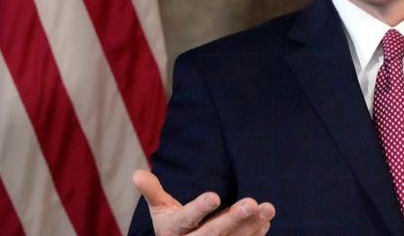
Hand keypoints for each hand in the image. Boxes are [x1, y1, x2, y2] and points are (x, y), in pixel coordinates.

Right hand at [132, 170, 275, 235]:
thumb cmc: (173, 225)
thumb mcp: (160, 210)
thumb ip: (153, 192)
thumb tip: (136, 174)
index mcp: (173, 230)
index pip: (186, 218)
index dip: (199, 208)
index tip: (215, 196)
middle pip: (212, 233)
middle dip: (232, 219)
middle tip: (251, 202)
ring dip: (252, 225)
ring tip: (268, 208)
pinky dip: (255, 233)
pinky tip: (266, 220)